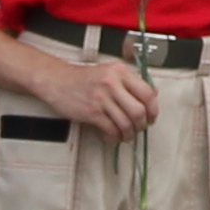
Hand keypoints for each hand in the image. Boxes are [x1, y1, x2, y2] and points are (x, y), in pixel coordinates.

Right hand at [37, 53, 157, 136]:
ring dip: (129, 134)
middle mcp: (112, 83)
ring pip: (127, 123)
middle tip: (139, 128)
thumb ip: (130, 82)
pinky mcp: (92, 112)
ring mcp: (102, 98)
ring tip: (126, 135)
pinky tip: (112, 136)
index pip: (147, 93)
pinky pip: (111, 130)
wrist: (56, 80)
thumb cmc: (83, 78)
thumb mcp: (110, 72)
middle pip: (139, 111)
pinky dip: (114, 137)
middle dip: (142, 125)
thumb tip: (152, 95)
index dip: (153, 109)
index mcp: (120, 72)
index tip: (151, 117)